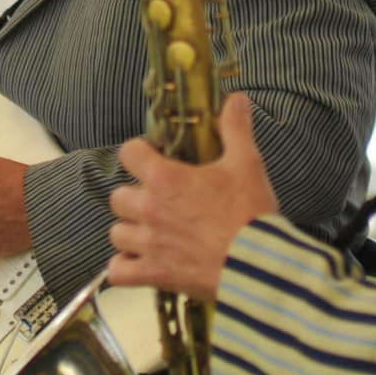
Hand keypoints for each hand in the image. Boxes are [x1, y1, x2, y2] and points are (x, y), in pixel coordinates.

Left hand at [106, 93, 278, 299]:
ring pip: (116, 234)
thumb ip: (236, 127)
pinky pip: (117, 273)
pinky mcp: (153, 275)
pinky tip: (141, 263)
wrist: (259, 265)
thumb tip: (237, 99)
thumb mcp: (246, 162)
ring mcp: (148, 245)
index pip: (128, 153)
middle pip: (117, 196)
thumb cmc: (250, 213)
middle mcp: (149, 210)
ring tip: (151, 232)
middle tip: (157, 200)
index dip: (139, 153)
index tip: (153, 158)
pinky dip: (124, 269)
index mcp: (165, 179)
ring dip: (130, 232)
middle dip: (134, 196)